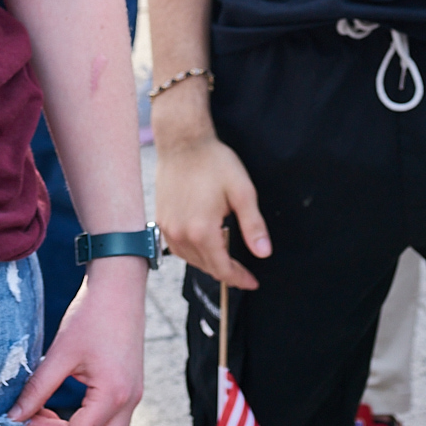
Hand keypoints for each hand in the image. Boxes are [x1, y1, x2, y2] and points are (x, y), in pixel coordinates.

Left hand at [7, 256, 145, 425]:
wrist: (120, 287)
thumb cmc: (92, 314)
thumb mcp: (60, 352)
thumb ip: (38, 388)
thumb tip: (14, 416)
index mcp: (113, 394)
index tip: (27, 417)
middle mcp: (129, 401)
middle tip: (39, 425)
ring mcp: (133, 397)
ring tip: (50, 418)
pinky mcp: (130, 390)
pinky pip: (111, 425)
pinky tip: (65, 408)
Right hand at [152, 122, 269, 289]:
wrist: (182, 142)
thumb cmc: (214, 162)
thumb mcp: (242, 192)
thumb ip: (253, 225)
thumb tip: (263, 253)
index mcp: (202, 230)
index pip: (222, 269)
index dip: (239, 279)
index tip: (253, 282)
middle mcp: (181, 234)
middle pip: (207, 267)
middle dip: (228, 272)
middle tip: (245, 272)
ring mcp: (168, 228)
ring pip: (192, 260)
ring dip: (211, 262)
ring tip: (227, 256)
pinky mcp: (161, 221)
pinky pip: (178, 249)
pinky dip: (194, 253)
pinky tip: (206, 243)